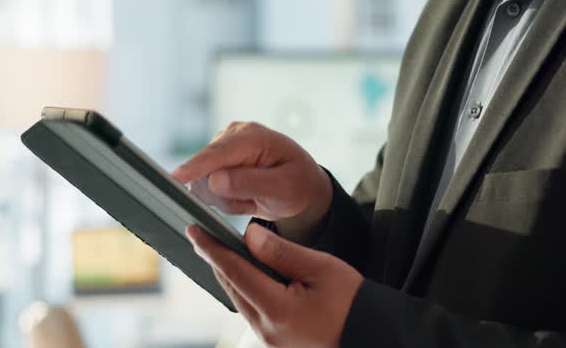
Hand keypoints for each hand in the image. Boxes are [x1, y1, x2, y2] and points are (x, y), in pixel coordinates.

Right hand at [172, 122, 332, 241]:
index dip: (194, 167)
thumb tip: (214, 180)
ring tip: (252, 198)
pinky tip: (243, 196)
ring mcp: (222, 147)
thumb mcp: (283, 188)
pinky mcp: (215, 161)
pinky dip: (224, 199)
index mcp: (253, 136)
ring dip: (226, 200)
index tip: (173, 179)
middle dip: (225, 196)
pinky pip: (205, 188)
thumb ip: (250, 183)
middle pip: (205, 170)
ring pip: (203, 183)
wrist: (301, 186)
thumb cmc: (298, 185)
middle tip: (253, 202)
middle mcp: (233, 135)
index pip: (218, 153)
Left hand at [188, 223, 361, 347]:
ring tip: (218, 248)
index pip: (235, 271)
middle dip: (215, 258)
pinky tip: (244, 271)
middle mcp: (267, 330)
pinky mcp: (274, 341)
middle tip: (201, 233)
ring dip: (228, 272)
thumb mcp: (321, 268)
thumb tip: (249, 236)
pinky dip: (243, 287)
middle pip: (231, 286)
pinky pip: (250, 309)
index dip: (212, 248)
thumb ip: (282, 252)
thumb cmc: (353, 302)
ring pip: (238, 298)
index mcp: (278, 310)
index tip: (195, 230)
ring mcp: (268, 339)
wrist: (370, 334)